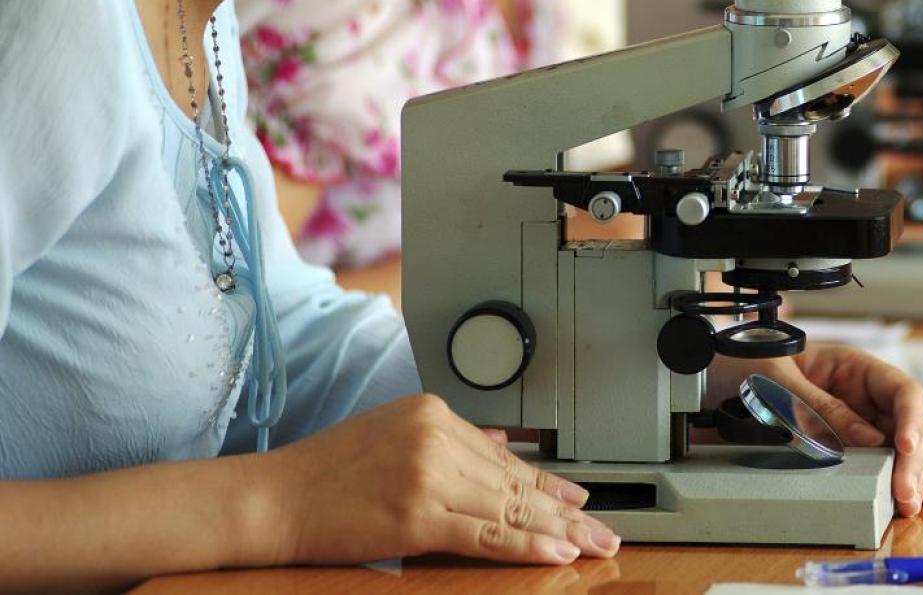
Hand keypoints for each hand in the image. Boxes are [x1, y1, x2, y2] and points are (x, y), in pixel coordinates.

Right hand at [262, 394, 621, 566]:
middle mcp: (435, 435)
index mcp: (433, 412)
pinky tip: (555, 553)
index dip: (547, 483)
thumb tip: (497, 445)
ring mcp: (427, 473)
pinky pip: (485, 534)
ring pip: (507, 508)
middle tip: (605, 530)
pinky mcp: (417, 514)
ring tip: (592, 545)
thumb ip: (448, 440)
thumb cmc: (325, 473)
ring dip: (555, 531)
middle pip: (513, 481)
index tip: (579, 500)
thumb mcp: (393, 434)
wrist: (273, 498)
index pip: (504, 456)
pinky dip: (525, 545)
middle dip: (564, 510)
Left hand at [710, 345, 922, 517]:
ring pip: (896, 451)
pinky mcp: (837, 452)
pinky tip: (918, 498)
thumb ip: (819, 408)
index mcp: (851, 368)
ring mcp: (851, 427)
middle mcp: (858, 398)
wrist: (698, 381)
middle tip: (905, 493)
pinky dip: (896, 482)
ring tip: (908, 504)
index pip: (900, 390)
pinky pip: (874, 467)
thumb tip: (868, 439)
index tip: (904, 447)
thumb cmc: (736, 363)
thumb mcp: (775, 379)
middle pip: (905, 426)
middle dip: (911, 460)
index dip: (911, 419)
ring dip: (908, 477)